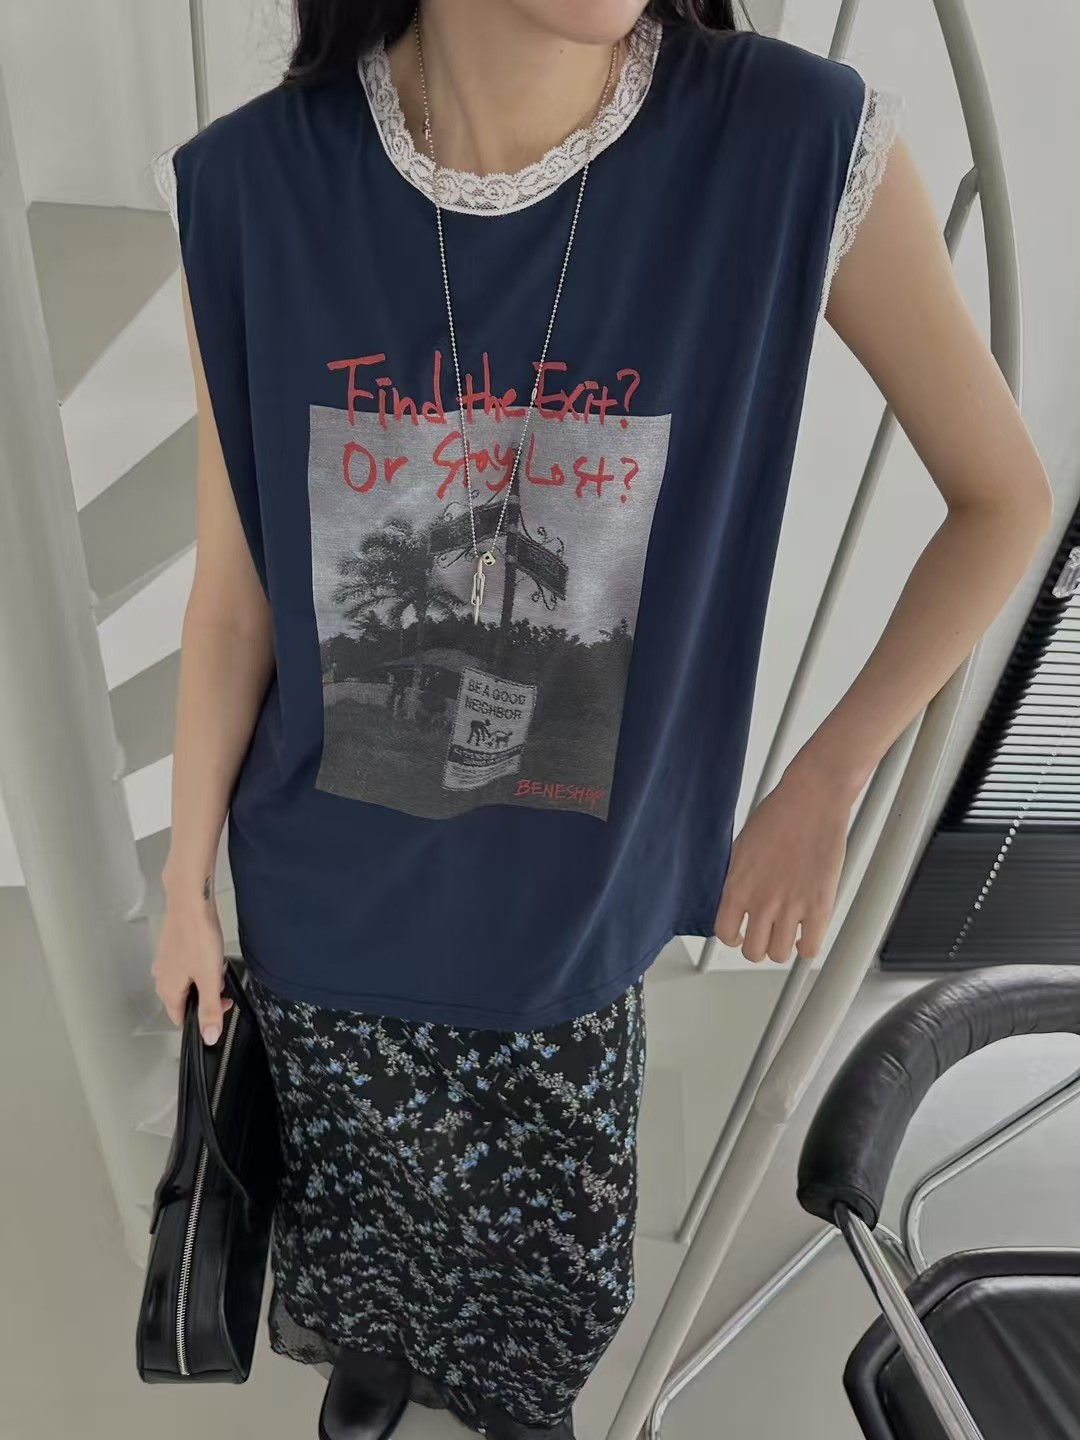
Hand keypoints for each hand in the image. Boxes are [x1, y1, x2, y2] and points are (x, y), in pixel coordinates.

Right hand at [151, 896, 232, 1043]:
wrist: (190, 901)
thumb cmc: (197, 935)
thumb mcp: (210, 979)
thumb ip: (210, 1009)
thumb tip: (209, 1036)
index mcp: (168, 991)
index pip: (181, 1019)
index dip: (204, 1019)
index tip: (221, 1007)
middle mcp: (162, 977)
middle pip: (186, 1000)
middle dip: (207, 995)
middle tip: (221, 981)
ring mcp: (165, 961)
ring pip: (189, 981)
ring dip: (205, 977)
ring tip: (216, 962)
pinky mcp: (172, 947)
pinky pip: (188, 964)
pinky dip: (201, 962)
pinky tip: (209, 950)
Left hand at [713, 759, 851, 964]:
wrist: (811, 800)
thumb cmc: (778, 814)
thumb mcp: (741, 847)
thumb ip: (736, 878)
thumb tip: (734, 900)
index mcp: (737, 887)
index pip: (725, 934)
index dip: (734, 936)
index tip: (742, 932)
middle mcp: (761, 901)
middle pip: (752, 951)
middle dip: (758, 944)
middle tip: (767, 932)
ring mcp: (791, 906)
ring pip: (779, 955)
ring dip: (782, 946)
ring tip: (787, 931)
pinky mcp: (819, 906)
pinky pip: (810, 948)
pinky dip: (806, 946)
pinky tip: (806, 932)